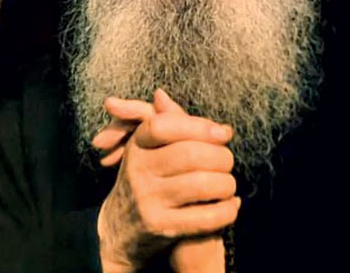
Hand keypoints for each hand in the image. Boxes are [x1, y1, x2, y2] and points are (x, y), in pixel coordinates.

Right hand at [94, 90, 238, 272]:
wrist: (120, 231)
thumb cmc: (148, 179)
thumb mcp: (152, 147)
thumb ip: (176, 125)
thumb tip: (207, 118)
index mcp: (138, 145)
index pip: (164, 125)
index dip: (198, 126)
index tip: (223, 133)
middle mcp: (138, 170)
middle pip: (190, 154)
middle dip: (220, 157)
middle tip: (228, 161)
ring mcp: (148, 200)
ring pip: (201, 184)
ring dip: (226, 184)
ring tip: (229, 184)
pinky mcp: (161, 228)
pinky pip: (205, 217)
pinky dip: (227, 210)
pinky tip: (230, 206)